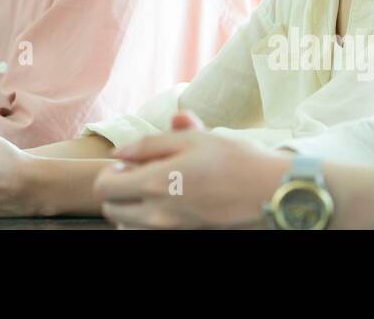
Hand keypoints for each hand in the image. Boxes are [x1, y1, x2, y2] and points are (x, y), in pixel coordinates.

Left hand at [93, 111, 288, 228]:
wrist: (268, 189)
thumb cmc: (231, 158)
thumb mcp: (189, 139)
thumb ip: (148, 145)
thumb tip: (118, 153)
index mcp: (155, 184)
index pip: (105, 189)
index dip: (110, 172)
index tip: (128, 163)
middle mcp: (158, 213)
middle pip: (112, 211)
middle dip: (117, 192)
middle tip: (138, 175)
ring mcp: (172, 229)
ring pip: (129, 225)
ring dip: (131, 207)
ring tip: (155, 188)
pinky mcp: (185, 235)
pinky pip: (151, 231)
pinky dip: (149, 218)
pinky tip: (171, 200)